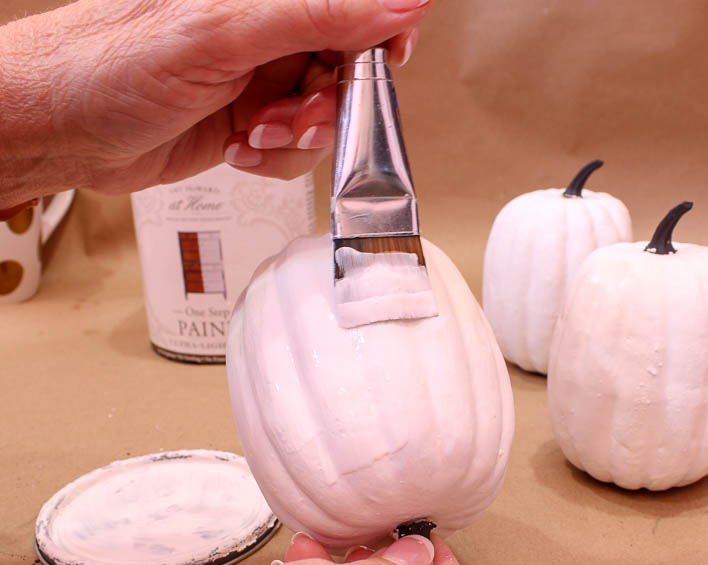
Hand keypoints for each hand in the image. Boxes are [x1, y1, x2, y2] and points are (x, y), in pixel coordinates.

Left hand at [0, 0, 431, 205]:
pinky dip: (274, 157)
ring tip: (258, 133)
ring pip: (323, 116)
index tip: (384, 65)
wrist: (59, 130)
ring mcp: (256, 80)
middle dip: (331, 103)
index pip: (351, 9)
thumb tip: (399, 4)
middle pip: (344, 68)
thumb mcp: (224, 34)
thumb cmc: (109, 65)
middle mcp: (264, 33)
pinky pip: (292, 148)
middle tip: (302, 116)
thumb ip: (316, 16)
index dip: (377, 37)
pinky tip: (241, 149)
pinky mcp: (246, 123)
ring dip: (297, 136)